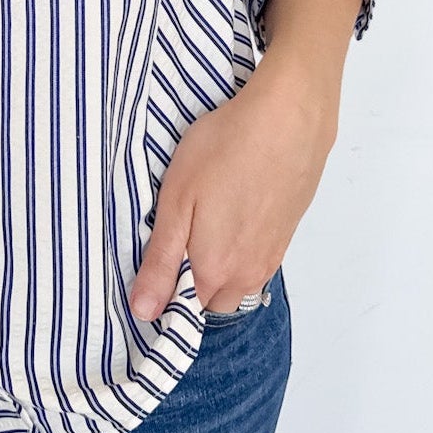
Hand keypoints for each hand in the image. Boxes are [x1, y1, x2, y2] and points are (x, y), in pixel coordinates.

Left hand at [129, 49, 339, 319]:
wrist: (288, 119)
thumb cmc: (224, 151)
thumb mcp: (176, 202)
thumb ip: (160, 262)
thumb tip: (143, 313)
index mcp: (215, 271)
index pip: (183, 311)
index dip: (165, 291)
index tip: (155, 259)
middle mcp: (248, 274)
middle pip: (212, 300)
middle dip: (192, 282)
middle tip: (178, 235)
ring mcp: (272, 254)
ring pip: (237, 280)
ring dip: (219, 265)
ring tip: (206, 218)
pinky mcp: (287, 233)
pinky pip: (257, 258)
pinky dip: (241, 247)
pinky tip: (233, 208)